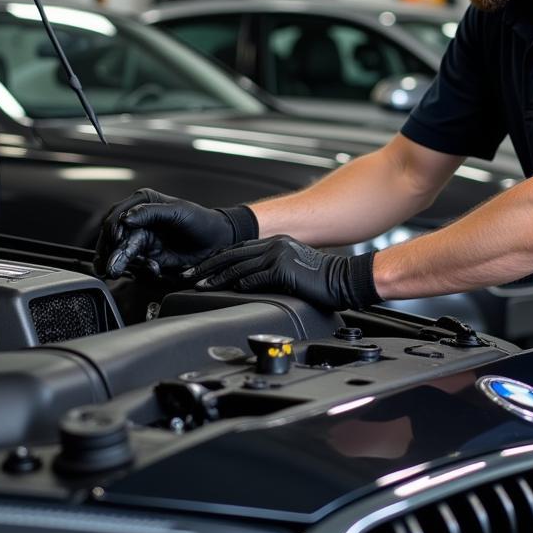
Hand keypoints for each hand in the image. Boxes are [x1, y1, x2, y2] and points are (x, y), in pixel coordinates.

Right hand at [94, 188, 257, 278]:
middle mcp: (139, 222)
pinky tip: (154, 269)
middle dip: (112, 253)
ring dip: (123, 263)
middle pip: (114, 238)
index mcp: (143, 203)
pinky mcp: (150, 257)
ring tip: (123, 270)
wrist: (219, 241)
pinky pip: (137, 266)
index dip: (113, 229)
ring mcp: (144, 240)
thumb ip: (150, 212)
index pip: (116, 216)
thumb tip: (126, 218)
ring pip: (122, 254)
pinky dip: (142, 270)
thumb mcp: (177, 211)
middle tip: (111, 267)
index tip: (118, 240)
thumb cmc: (201, 220)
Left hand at [185, 236, 378, 311]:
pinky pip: (255, 277)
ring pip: (238, 266)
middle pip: (232, 255)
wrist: (343, 279)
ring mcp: (278, 254)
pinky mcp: (283, 268)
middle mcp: (274, 244)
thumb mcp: (292, 269)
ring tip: (199, 285)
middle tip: (188, 276)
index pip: (237, 250)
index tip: (199, 270)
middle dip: (207, 267)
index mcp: (275, 243)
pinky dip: (239, 284)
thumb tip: (246, 284)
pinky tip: (228, 290)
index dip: (215, 260)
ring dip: (216, 277)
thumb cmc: (322, 279)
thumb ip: (270, 271)